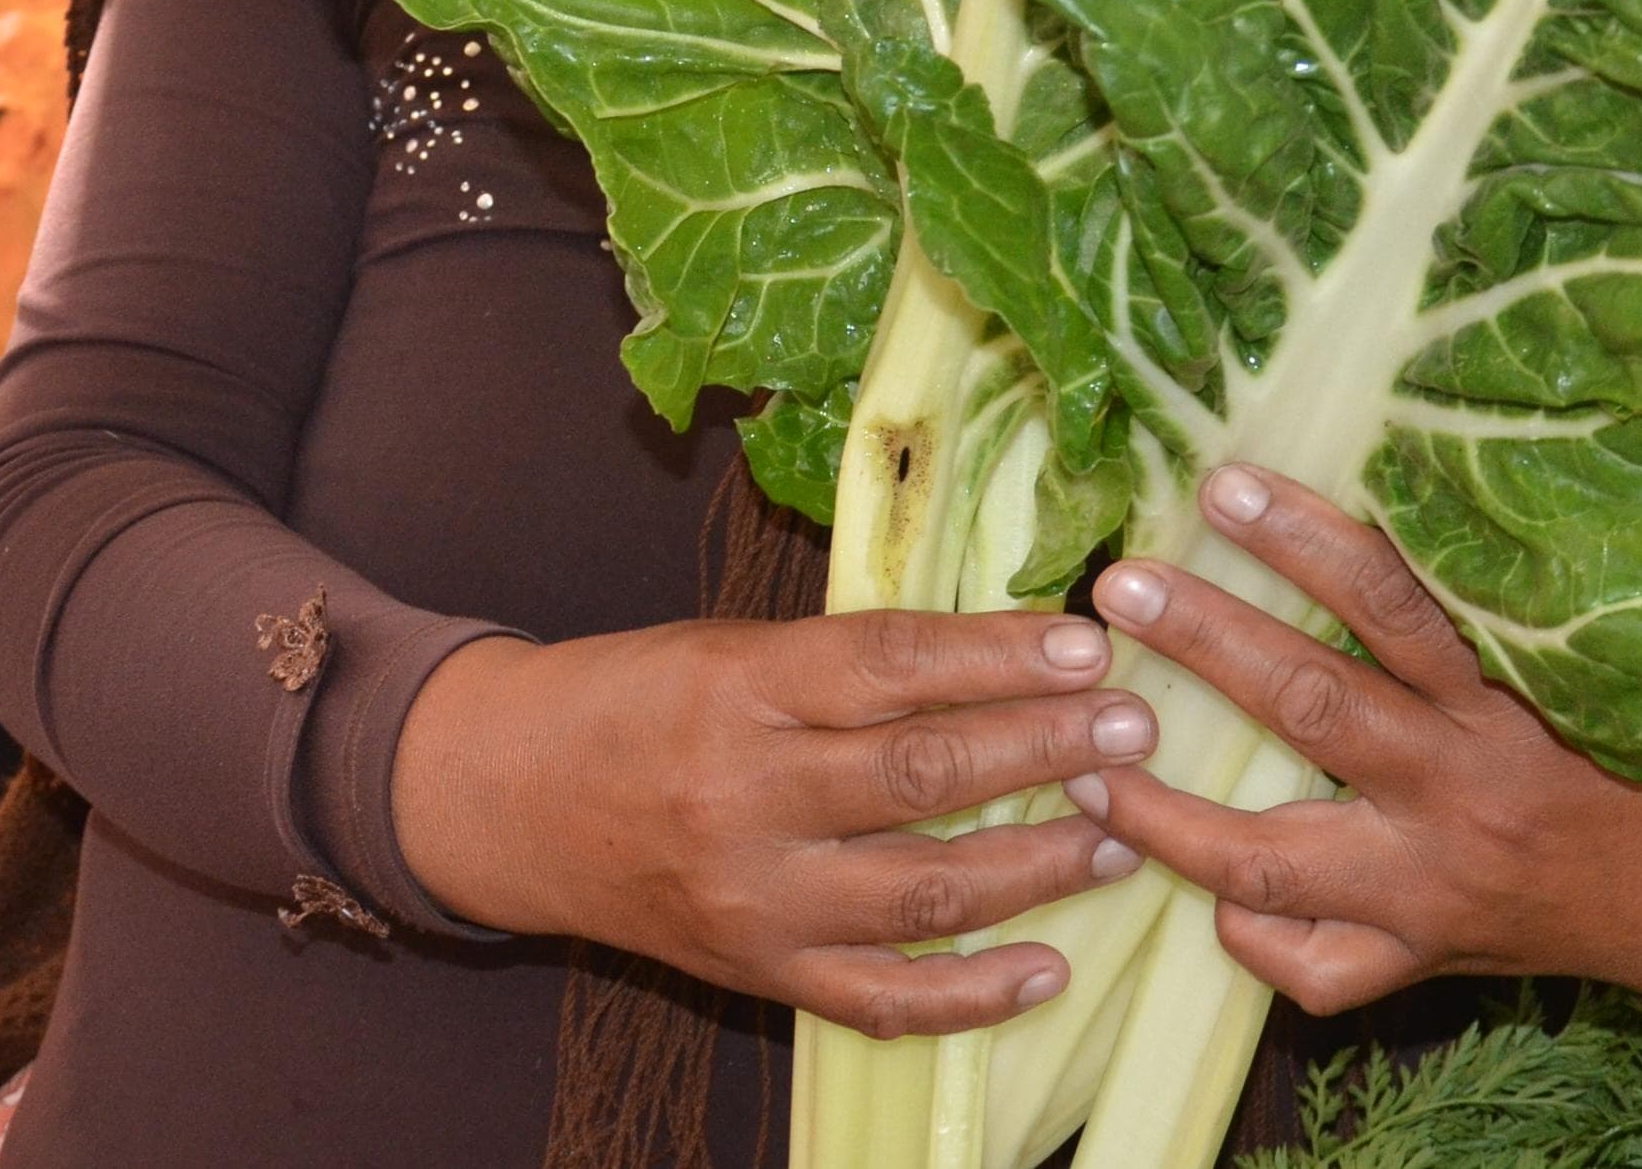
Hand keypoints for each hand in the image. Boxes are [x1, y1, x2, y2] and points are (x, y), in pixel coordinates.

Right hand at [390, 607, 1151, 1039]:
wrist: (505, 796)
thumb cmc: (635, 699)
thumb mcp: (730, 646)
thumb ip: (851, 659)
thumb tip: (1011, 647)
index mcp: (740, 689)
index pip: (894, 665)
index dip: (1002, 655)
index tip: (1090, 644)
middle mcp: (747, 797)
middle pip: (924, 775)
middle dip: (1047, 751)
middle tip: (1136, 730)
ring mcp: (753, 898)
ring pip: (923, 892)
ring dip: (1038, 865)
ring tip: (1121, 832)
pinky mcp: (754, 971)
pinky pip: (880, 998)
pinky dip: (972, 994)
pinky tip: (1049, 968)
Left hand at [1069, 466, 1641, 1016]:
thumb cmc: (1617, 752)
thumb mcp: (1564, 665)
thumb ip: (1472, 608)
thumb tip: (1364, 493)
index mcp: (1501, 698)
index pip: (1394, 599)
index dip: (1305, 539)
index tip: (1223, 484)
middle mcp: (1459, 788)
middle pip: (1311, 706)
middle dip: (1206, 642)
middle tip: (1121, 587)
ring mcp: (1429, 888)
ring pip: (1271, 857)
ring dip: (1168, 814)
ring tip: (1092, 762)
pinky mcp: (1419, 961)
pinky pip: (1313, 965)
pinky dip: (1249, 935)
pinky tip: (1209, 899)